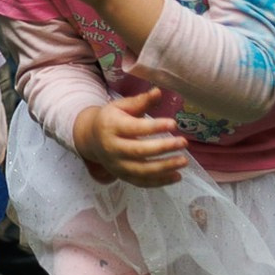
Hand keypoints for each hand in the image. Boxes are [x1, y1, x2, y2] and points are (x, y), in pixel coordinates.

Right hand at [74, 87, 188, 186]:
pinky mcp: (122, 176)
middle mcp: (111, 148)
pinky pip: (141, 182)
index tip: (174, 124)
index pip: (134, 128)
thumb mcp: (122, 106)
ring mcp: (116, 165)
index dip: (154, 127)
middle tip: (184, 142)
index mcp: (110, 126)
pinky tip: (177, 176)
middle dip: (163, 147)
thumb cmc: (111, 118)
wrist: (90, 138)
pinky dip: (160, 182)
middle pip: (138, 151)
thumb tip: (158, 91)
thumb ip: (141, 101)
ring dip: (165, 167)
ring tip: (184, 161)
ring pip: (141, 170)